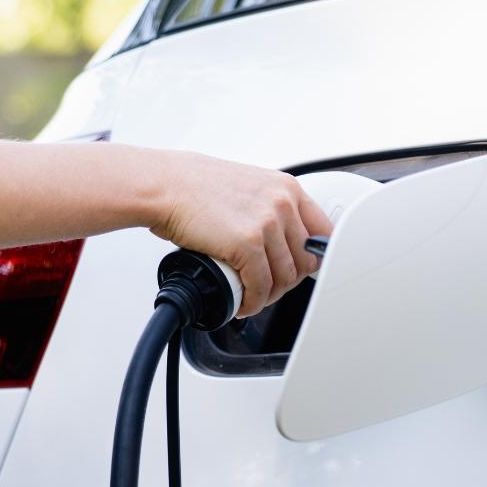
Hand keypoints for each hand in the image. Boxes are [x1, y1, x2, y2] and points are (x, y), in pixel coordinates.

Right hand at [148, 151, 332, 318]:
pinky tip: (242, 302)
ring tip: (252, 296)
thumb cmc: (194, 184)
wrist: (163, 185)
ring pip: (284, 278)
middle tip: (268, 286)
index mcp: (286, 188)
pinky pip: (260, 287)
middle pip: (306, 260)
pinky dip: (252, 302)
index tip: (299, 268)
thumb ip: (269, 206)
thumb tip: (279, 237)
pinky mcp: (246, 245)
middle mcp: (282, 204)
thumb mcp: (246, 185)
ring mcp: (266, 224)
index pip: (323, 233)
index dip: (312, 258)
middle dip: (288, 280)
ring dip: (269, 295)